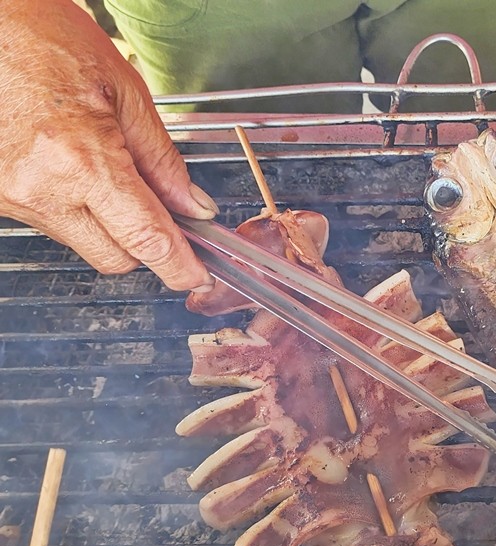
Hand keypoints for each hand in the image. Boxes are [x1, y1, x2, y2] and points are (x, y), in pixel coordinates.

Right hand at [0, 0, 217, 290]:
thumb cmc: (44, 38)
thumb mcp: (125, 93)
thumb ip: (163, 160)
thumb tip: (194, 206)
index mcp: (82, 161)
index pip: (145, 239)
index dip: (179, 266)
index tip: (197, 277)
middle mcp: (42, 189)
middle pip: (115, 257)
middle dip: (144, 243)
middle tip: (160, 211)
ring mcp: (12, 197)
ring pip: (82, 240)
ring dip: (105, 220)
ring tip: (101, 163)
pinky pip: (51, 220)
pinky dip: (72, 204)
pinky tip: (71, 164)